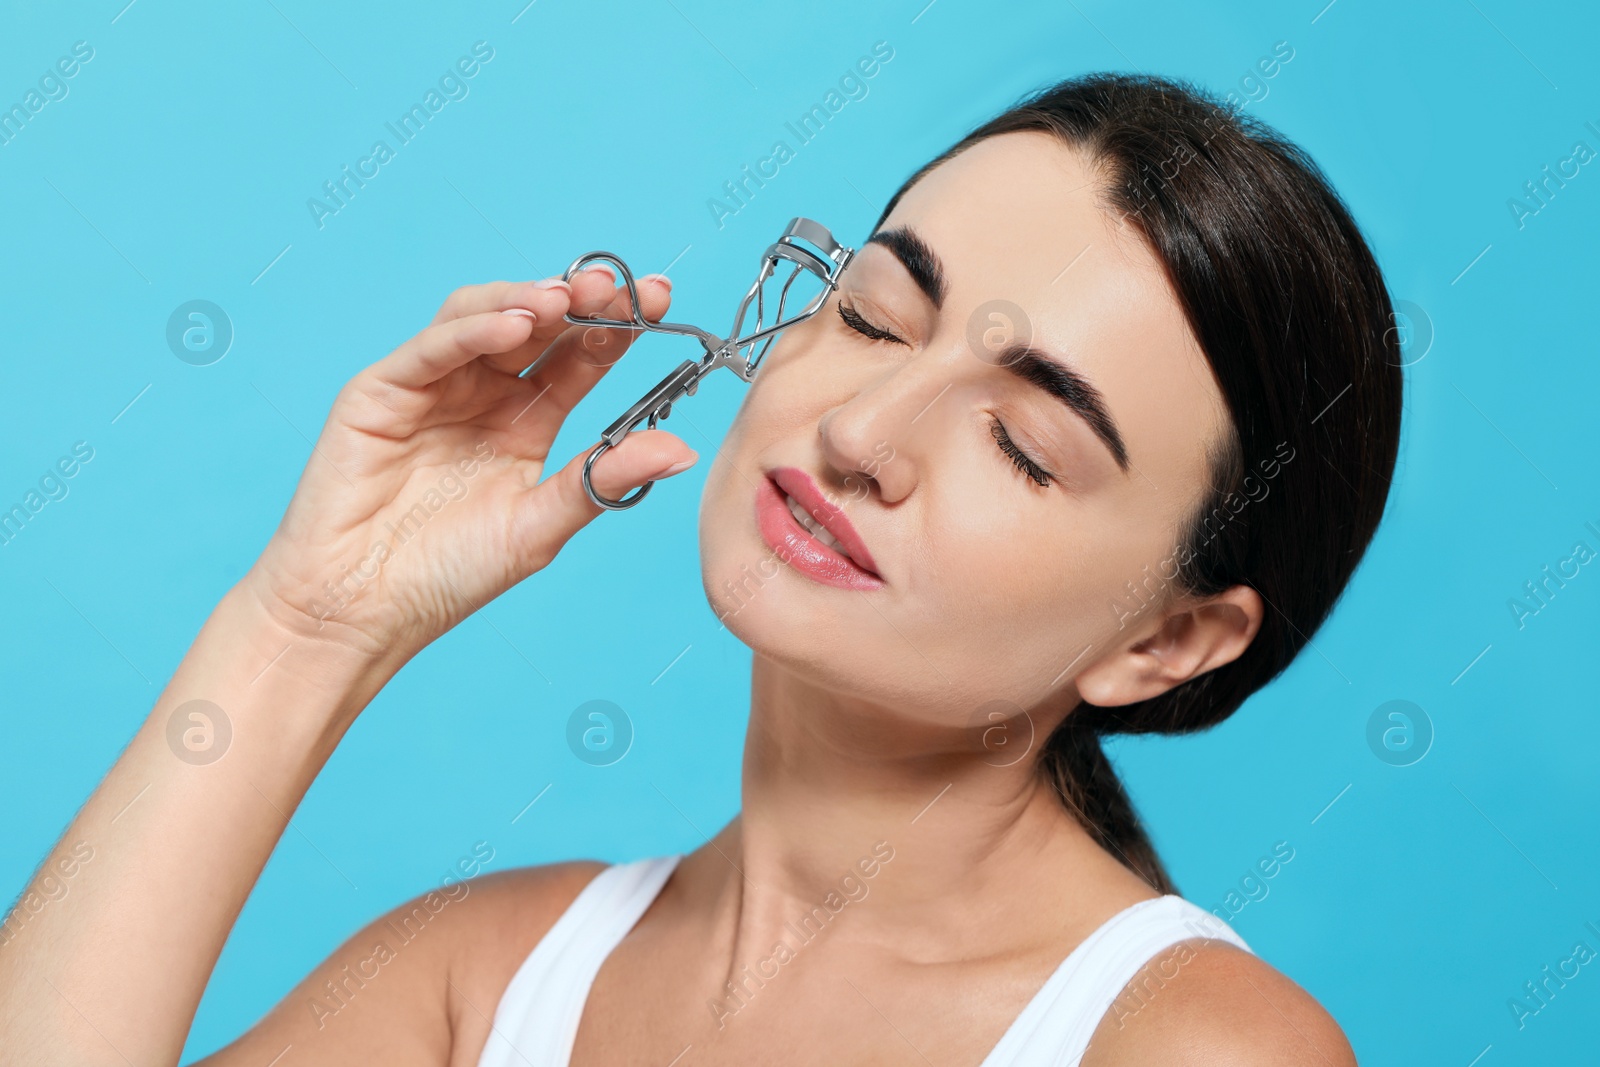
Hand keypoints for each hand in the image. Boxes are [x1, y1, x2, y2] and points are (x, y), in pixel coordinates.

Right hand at [240, 269, 696, 662]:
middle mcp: (483, 393)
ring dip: (528, 300)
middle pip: (539, 325)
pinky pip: (434, 347)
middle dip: (583, 300)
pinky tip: (515, 324)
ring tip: (570, 298)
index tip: (661, 298)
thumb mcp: (540, 525)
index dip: (619, 324)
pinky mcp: (381, 390)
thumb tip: (685, 450)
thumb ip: (603, 480)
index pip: (580, 356)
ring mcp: (432, 386)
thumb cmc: (446, 576)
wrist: (361, 612)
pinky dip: (474, 328)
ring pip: (485, 317)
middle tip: (623, 286)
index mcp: (527, 420)